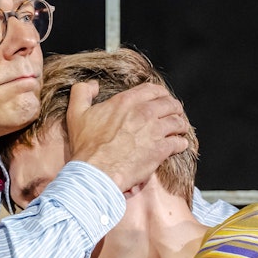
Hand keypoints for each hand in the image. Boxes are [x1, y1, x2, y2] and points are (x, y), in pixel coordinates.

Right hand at [65, 81, 189, 191]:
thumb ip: (82, 92)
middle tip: (175, 113)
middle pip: (170, 104)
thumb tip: (93, 85)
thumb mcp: (76, 113)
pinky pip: (178, 143)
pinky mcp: (160, 150)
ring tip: (180, 129)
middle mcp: (143, 112)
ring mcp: (154, 131)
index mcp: (126, 101)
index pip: (153, 89)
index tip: (162, 99)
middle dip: (174, 108)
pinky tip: (180, 145)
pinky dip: (181, 143)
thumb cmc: (86, 146)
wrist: (96, 172)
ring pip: (178, 122)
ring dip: (180, 125)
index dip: (161, 93)